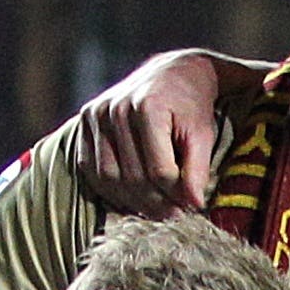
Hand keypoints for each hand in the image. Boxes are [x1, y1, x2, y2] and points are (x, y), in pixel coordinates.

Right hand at [57, 46, 244, 212]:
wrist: (170, 73)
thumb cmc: (190, 105)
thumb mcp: (202, 133)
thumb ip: (198, 168)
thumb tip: (195, 205)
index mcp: (148, 107)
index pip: (159, 170)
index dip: (176, 195)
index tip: (190, 207)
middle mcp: (116, 108)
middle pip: (133, 177)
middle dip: (155, 203)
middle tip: (173, 215)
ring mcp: (97, 114)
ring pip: (109, 177)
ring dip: (132, 202)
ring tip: (155, 209)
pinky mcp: (86, 120)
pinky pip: (92, 169)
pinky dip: (110, 190)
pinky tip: (131, 197)